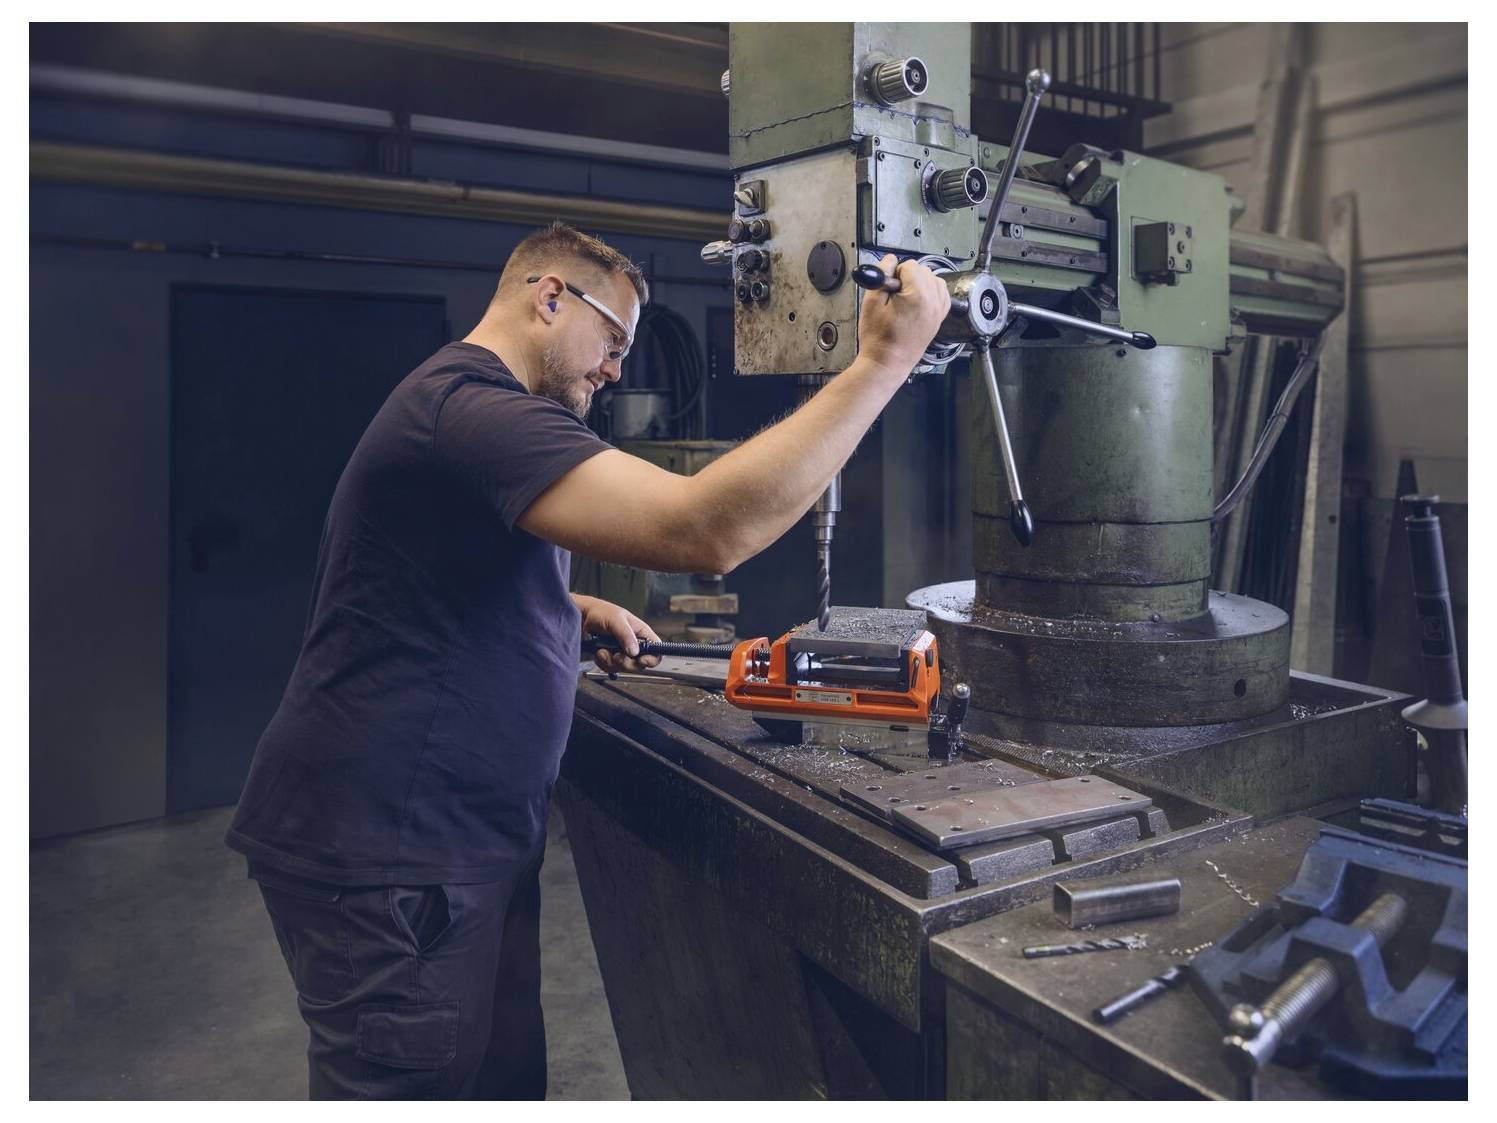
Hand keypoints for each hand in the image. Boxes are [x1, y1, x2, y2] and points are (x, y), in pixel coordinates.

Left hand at [576, 595, 661, 673]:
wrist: (581, 618)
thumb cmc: (600, 612)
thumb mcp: (615, 620)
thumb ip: (626, 635)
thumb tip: (635, 651)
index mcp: (641, 633)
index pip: (656, 650)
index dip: (652, 658)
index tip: (641, 660)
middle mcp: (634, 644)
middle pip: (639, 664)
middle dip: (626, 662)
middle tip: (616, 656)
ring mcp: (622, 652)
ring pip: (624, 668)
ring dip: (611, 662)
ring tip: (603, 650)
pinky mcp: (611, 658)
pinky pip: (611, 668)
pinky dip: (603, 662)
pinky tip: (599, 652)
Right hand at [855, 254, 950, 374]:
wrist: (887, 364)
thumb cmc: (879, 339)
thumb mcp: (872, 302)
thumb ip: (882, 275)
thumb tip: (889, 260)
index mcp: (919, 295)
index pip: (910, 265)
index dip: (895, 273)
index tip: (889, 286)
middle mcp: (934, 301)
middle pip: (923, 270)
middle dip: (908, 278)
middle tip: (894, 295)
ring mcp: (939, 311)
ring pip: (934, 280)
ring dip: (920, 283)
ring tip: (905, 298)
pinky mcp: (939, 318)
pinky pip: (941, 294)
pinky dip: (931, 293)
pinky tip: (917, 301)